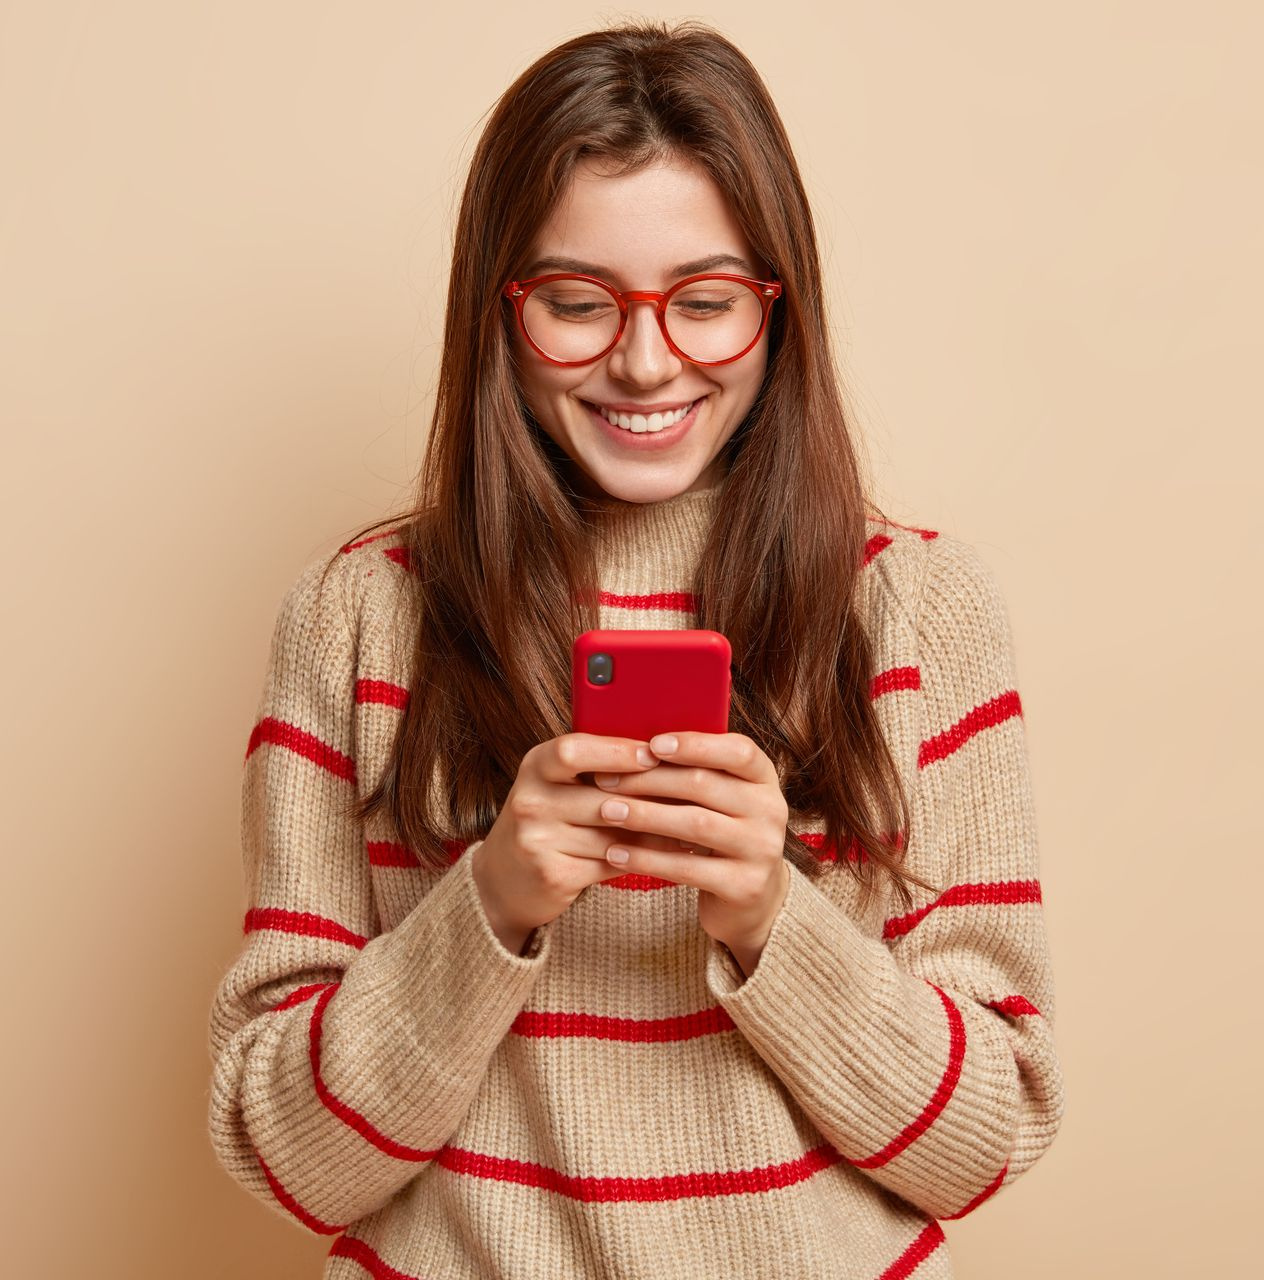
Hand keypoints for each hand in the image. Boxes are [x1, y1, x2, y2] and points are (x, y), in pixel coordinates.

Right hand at [471, 733, 694, 946]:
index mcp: (535, 766)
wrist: (505, 879)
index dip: (615, 751)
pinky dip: (646, 857)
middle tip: (695, 792)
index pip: (572, 750)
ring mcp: (537, 841)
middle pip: (601, 796)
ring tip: (696, 824)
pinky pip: (612, 863)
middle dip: (650, 796)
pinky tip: (674, 853)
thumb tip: (662, 749)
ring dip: (658, 830)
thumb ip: (596, 766)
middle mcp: (530, 801)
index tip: (654, 754)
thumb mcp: (557, 784)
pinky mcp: (553, 875)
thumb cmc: (548, 819)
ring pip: (613, 833)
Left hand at [592, 731, 791, 963]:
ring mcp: (761, 849)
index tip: (652, 744)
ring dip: (644, 816)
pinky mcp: (745, 886)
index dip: (695, 744)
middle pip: (704, 784)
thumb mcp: (720, 797)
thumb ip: (694, 770)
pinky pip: (688, 867)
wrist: (751, 897)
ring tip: (607, 811)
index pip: (739, 750)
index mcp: (764, 778)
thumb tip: (633, 745)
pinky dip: (647, 859)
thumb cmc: (720, 832)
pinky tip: (616, 853)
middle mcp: (771, 810)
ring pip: (694, 824)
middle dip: (649, 779)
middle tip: (605, 780)